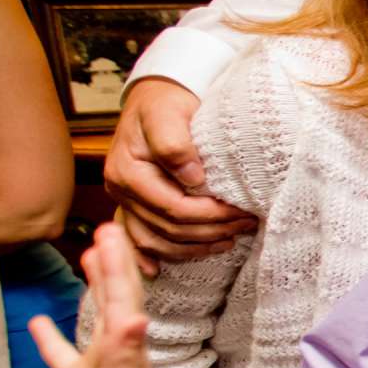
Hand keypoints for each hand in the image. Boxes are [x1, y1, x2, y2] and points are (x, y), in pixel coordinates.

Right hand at [26, 224, 156, 367]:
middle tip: (109, 229)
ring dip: (95, 287)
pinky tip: (38, 323)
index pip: (123, 295)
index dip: (118, 264)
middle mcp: (117, 347)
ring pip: (96, 316)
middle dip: (112, 262)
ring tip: (89, 256)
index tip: (113, 233)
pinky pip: (63, 356)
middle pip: (115, 296)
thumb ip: (126, 350)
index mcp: (126, 342)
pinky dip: (51, 339)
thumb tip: (134, 318)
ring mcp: (99, 363)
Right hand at [104, 77, 254, 274]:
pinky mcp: (134, 205)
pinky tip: (162, 269)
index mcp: (127, 171)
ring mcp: (126, 201)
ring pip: (157, 240)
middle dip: (210, 231)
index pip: (172, 207)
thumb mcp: (168, 113)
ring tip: (229, 240)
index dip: (209, 215)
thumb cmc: (164, 103)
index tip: (241, 211)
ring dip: (194, 247)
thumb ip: (175, 144)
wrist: (156, 98)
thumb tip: (193, 177)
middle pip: (168, 228)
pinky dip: (157, 255)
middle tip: (247, 224)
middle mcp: (121, 190)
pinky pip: (142, 239)